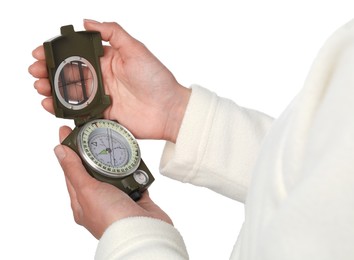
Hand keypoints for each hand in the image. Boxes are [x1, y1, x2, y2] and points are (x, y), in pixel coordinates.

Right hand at [28, 19, 190, 142]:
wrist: (169, 109)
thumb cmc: (156, 78)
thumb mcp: (136, 49)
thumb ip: (112, 33)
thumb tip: (86, 22)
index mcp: (107, 60)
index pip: (76, 54)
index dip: (56, 52)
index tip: (41, 52)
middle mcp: (101, 78)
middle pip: (68, 73)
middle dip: (48, 71)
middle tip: (36, 71)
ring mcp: (100, 97)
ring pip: (69, 92)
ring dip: (51, 89)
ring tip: (40, 86)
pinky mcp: (101, 114)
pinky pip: (77, 112)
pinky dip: (61, 109)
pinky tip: (49, 104)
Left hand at [55, 125, 172, 238]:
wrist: (143, 232)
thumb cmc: (112, 218)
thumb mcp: (87, 191)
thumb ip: (74, 170)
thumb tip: (59, 151)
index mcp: (82, 202)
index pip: (71, 172)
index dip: (69, 151)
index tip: (68, 131)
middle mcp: (100, 200)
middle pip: (94, 169)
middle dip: (94, 152)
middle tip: (93, 131)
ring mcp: (118, 197)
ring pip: (115, 172)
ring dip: (117, 160)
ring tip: (114, 142)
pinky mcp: (136, 196)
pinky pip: (134, 177)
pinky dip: (135, 168)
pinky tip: (134, 157)